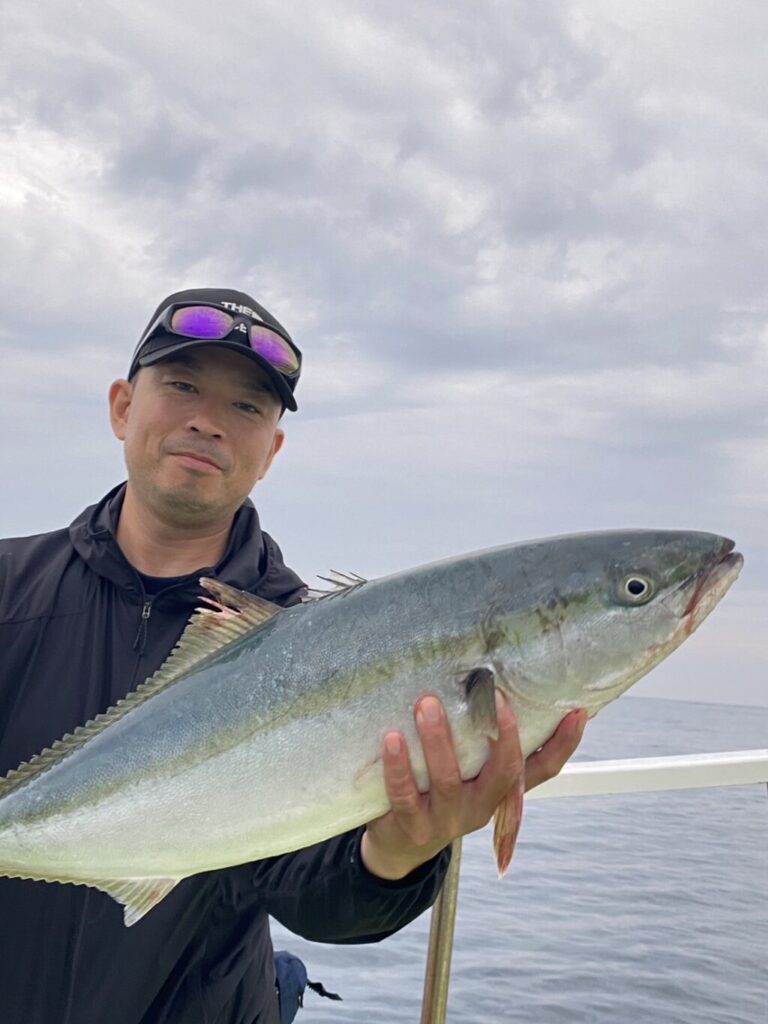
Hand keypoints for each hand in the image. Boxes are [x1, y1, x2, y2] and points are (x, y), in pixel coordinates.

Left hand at [360, 692, 586, 880]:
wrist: (400, 843)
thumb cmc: (438, 791)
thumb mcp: (470, 770)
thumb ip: (483, 740)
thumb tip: (500, 682)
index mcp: (500, 790)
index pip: (543, 769)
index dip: (564, 744)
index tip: (577, 710)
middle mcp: (481, 806)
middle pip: (502, 773)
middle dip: (502, 734)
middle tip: (489, 692)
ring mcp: (448, 819)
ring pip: (448, 780)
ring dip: (438, 740)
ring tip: (426, 704)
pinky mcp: (413, 826)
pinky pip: (405, 795)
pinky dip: (398, 766)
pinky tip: (391, 738)